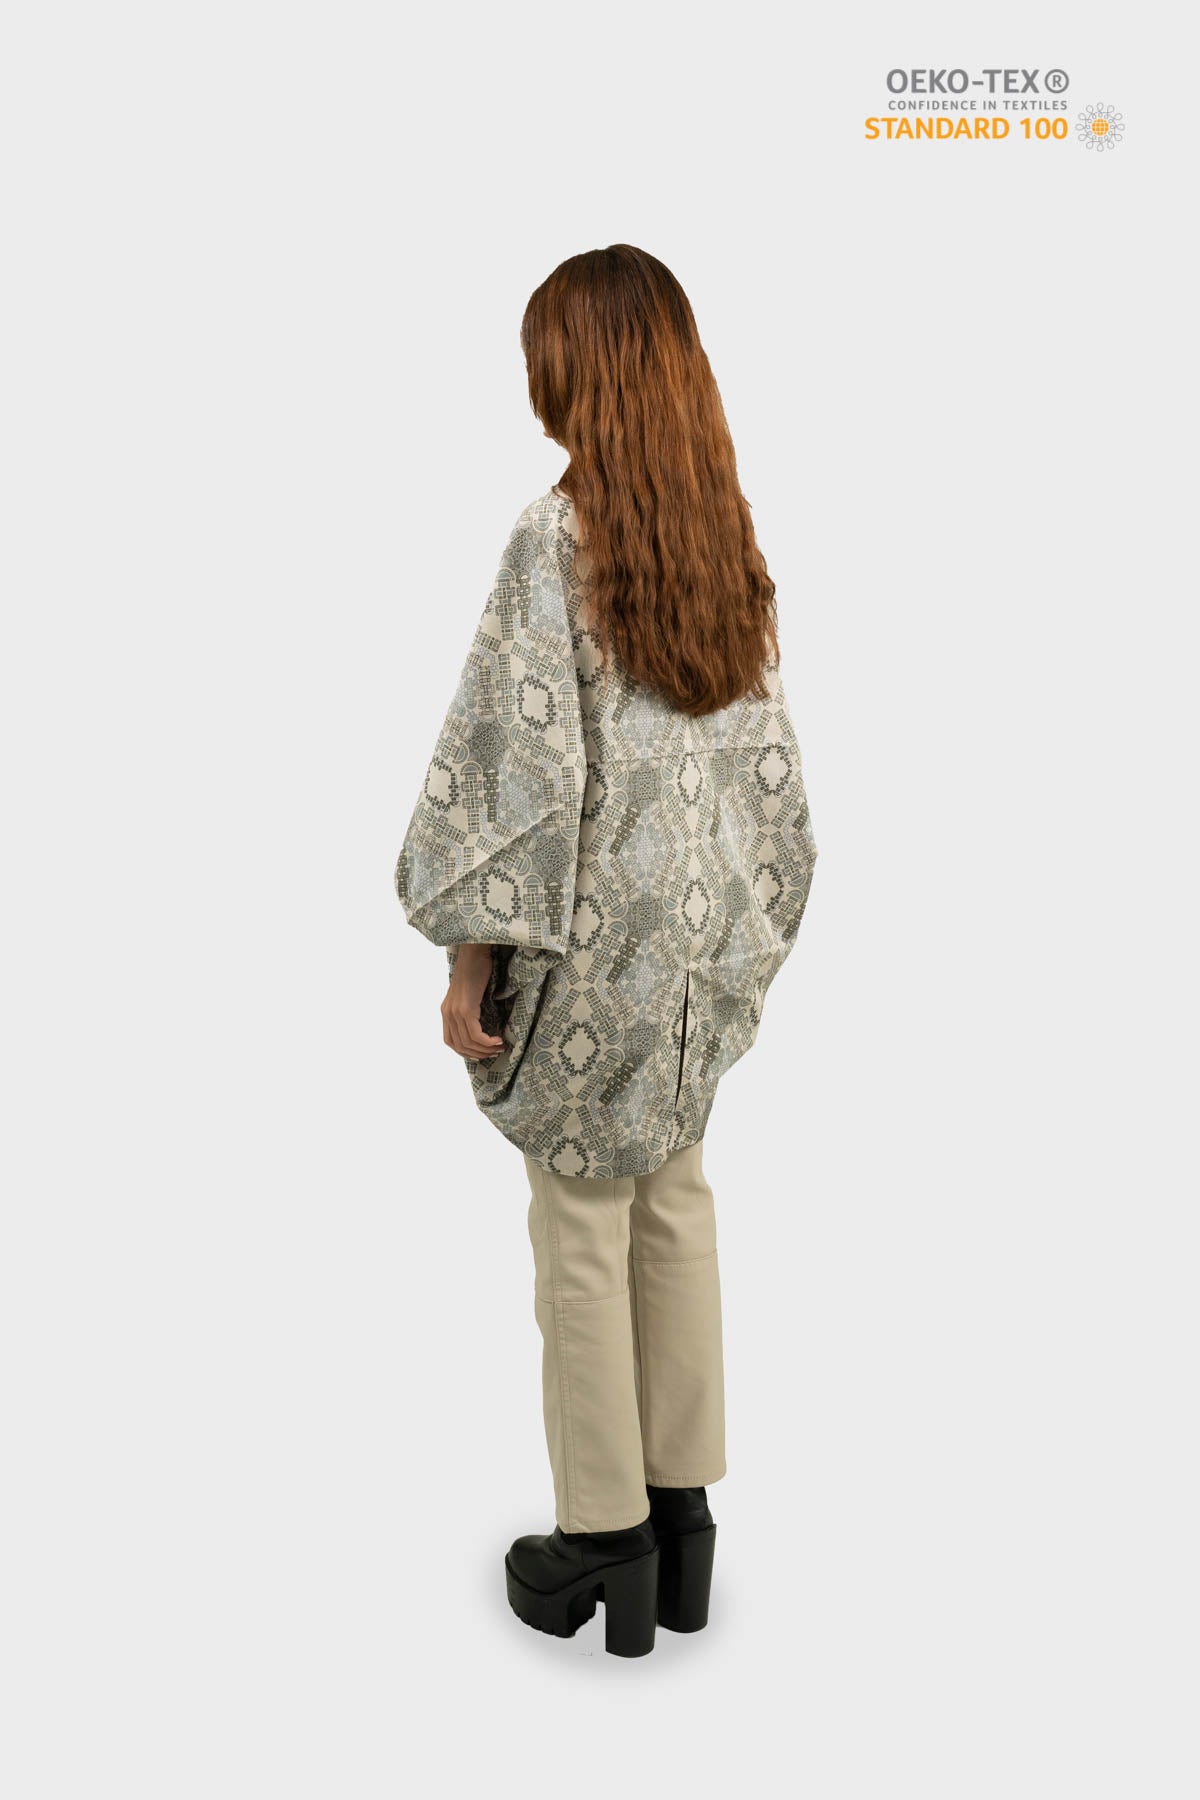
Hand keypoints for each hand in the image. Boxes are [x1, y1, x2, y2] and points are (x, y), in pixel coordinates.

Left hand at [441, 943, 505, 1060]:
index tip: (483, 1051)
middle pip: (460, 1046)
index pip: (451, 1042)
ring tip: (500, 1046)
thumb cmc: (476, 968)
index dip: (467, 1052)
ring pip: (469, 1042)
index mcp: (446, 1011)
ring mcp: (455, 1012)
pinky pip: (475, 1034)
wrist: (474, 952)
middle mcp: (447, 1013)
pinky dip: (487, 1041)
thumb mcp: (469, 993)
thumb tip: (484, 1025)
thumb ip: (469, 1008)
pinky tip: (499, 1039)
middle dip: (479, 1053)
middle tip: (496, 1051)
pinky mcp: (465, 1009)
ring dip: (486, 1049)